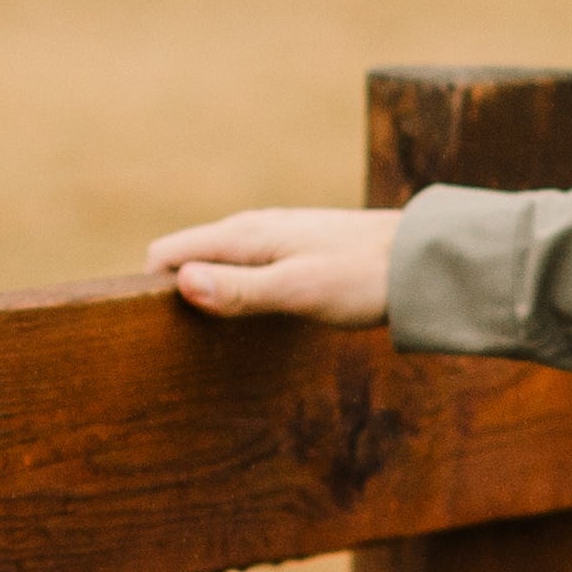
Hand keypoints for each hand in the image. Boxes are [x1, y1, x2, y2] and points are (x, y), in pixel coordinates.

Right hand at [144, 207, 399, 325]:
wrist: (421, 258)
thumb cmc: (362, 276)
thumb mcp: (296, 289)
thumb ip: (240, 289)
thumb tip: (182, 283)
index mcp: (243, 234)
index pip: (167, 253)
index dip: (151, 289)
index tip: (154, 330)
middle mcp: (252, 228)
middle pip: (189, 257)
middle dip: (176, 293)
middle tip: (180, 342)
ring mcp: (275, 236)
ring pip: (218, 262)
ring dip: (207, 292)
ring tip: (210, 336)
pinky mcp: (295, 249)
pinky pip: (246, 267)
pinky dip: (236, 289)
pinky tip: (251, 317)